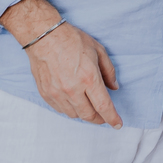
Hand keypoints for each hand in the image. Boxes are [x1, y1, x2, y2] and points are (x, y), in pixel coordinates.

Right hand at [0, 0, 121, 127]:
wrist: (44, 37)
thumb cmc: (73, 40)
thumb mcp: (99, 51)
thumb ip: (109, 71)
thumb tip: (114, 87)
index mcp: (89, 78)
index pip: (103, 106)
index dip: (112, 118)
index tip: (118, 124)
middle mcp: (72, 89)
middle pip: (88, 115)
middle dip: (99, 119)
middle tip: (105, 116)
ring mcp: (57, 93)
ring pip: (74, 114)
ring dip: (84, 114)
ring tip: (90, 107)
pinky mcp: (46, 94)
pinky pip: (60, 110)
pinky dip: (70, 109)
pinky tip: (75, 103)